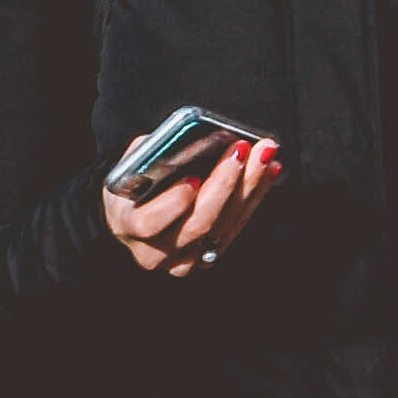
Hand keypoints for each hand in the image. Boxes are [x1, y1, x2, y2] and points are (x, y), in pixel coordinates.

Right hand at [103, 136, 279, 280]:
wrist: (136, 208)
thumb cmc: (137, 179)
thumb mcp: (136, 162)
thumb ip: (156, 152)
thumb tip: (191, 138)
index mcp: (128, 224)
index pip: (149, 223)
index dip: (173, 204)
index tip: (194, 178)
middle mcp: (153, 252)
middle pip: (197, 224)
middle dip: (224, 184)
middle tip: (241, 150)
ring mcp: (182, 259)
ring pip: (223, 227)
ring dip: (249, 186)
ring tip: (264, 153)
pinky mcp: (207, 255)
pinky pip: (236, 227)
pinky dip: (255, 195)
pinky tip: (269, 169)